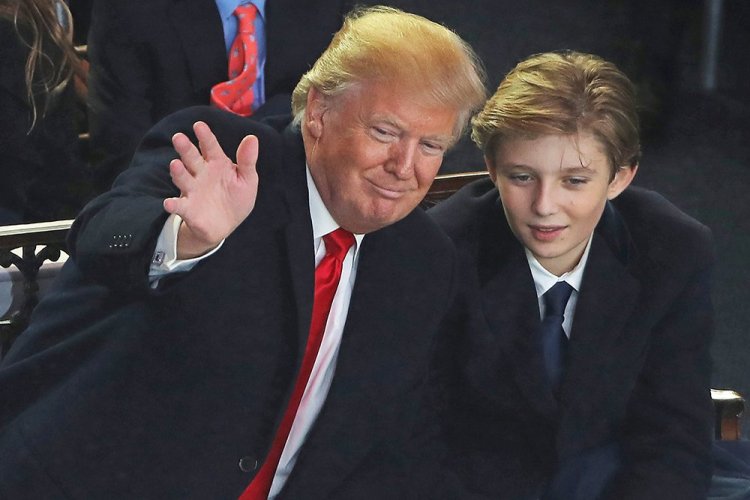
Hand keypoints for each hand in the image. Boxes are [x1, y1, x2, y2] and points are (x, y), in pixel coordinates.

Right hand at [164, 121, 258, 258]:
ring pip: (183, 178)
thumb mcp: (247, 179)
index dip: (205, 136)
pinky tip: (169, 203)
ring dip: (178, 172)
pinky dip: (173, 204)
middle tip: (178, 137)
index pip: (210, 147)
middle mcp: (201, 173)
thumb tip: (252, 138)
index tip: (199, 125)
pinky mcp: (188, 208)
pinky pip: (179, 205)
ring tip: (175, 164)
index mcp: (217, 163)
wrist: (226, 226)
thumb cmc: (236, 198)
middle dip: (185, 148)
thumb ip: (247, 160)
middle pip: (192, 158)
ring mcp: (193, 190)